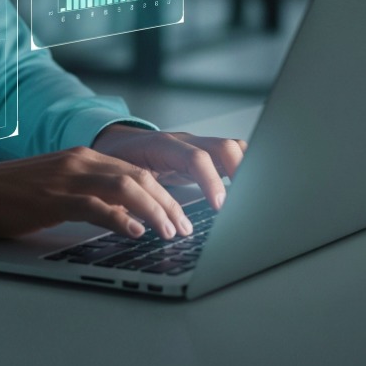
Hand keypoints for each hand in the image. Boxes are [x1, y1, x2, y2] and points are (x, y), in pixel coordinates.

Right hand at [0, 146, 195, 240]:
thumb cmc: (13, 195)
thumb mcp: (61, 190)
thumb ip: (93, 196)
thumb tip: (128, 216)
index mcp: (85, 157)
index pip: (138, 171)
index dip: (165, 193)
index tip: (182, 214)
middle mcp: (81, 161)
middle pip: (140, 176)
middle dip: (168, 203)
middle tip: (185, 227)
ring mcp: (67, 177)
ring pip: (125, 187)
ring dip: (153, 210)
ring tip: (169, 231)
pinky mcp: (52, 197)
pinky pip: (94, 205)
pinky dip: (119, 217)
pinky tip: (134, 231)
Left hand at [91, 124, 246, 211]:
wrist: (117, 141)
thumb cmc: (118, 161)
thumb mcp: (122, 179)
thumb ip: (135, 196)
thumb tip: (146, 224)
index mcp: (163, 146)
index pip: (196, 159)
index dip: (211, 182)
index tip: (220, 206)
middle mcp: (186, 142)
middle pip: (223, 147)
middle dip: (239, 173)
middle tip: (242, 203)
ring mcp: (198, 145)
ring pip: (232, 147)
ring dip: (245, 169)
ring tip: (248, 196)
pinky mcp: (205, 153)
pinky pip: (231, 153)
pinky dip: (242, 167)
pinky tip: (245, 188)